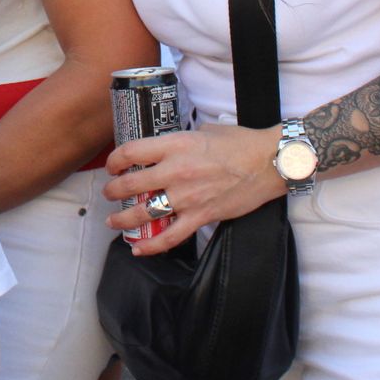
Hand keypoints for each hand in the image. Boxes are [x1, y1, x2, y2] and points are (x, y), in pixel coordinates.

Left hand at [102, 123, 284, 254]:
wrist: (269, 161)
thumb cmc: (240, 142)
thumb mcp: (203, 131)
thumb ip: (181, 141)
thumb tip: (169, 148)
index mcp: (175, 145)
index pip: (131, 152)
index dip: (115, 160)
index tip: (112, 166)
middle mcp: (176, 171)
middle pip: (131, 184)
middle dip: (113, 191)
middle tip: (109, 194)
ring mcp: (188, 196)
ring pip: (144, 213)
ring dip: (124, 219)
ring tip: (114, 221)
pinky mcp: (202, 216)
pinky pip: (170, 237)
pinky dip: (151, 246)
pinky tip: (138, 249)